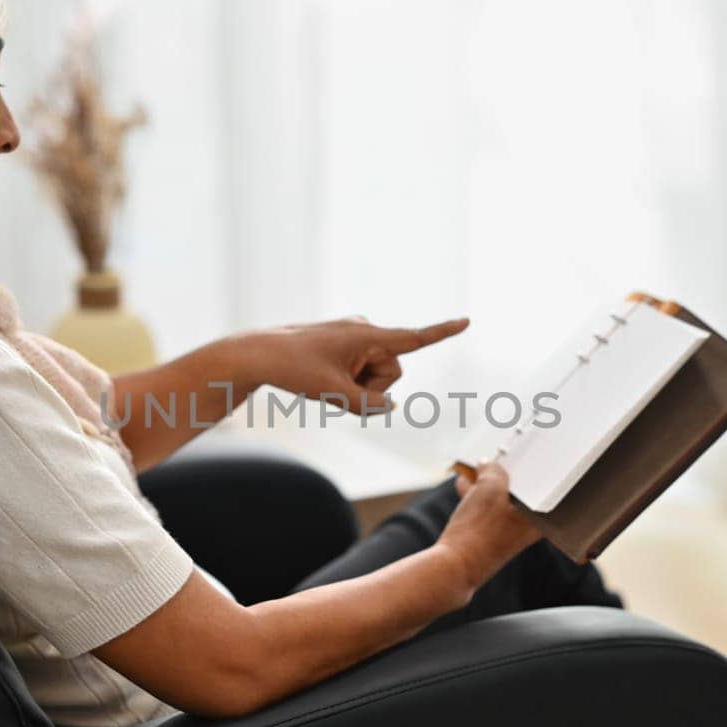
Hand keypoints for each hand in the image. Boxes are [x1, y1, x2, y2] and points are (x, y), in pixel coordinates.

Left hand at [252, 315, 469, 413]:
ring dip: (356, 386)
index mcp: (367, 335)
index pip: (414, 338)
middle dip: (372, 387)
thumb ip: (369, 405)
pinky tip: (320, 376)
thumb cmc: (294, 370)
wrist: (258, 355)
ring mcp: (352, 337)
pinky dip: (346, 380)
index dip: (443, 332)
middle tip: (335, 387)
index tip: (467, 321)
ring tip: (323, 380)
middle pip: (392, 372)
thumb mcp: (335, 394)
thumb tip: (388, 406)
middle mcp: (364, 330)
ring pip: (374, 375)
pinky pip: (358, 370)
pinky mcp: (341, 344)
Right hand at [436, 461, 540, 588]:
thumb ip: (493, 470)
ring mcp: (508, 535)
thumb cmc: (480, 530)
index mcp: (540, 519)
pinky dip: (477, 497)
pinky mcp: (490, 539)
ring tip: (472, 469)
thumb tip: (488, 465)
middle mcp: (528, 529)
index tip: (520, 451)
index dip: (529, 465)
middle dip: (504, 473)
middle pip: (519, 491)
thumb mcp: (490, 487)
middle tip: (495, 457)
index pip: (542, 485)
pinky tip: (463, 485)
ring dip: (486, 483)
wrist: (455, 566)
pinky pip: (487, 511)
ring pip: (500, 500)